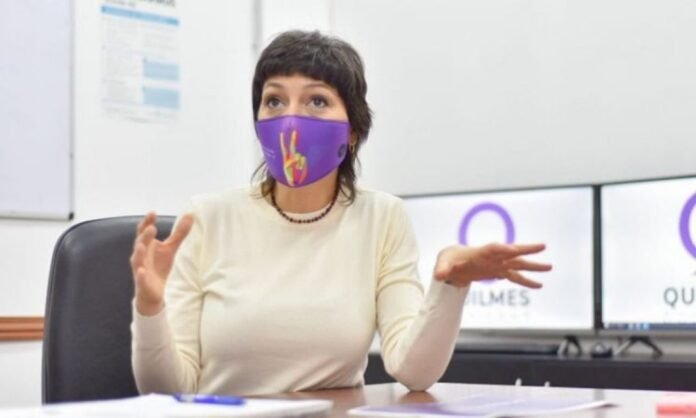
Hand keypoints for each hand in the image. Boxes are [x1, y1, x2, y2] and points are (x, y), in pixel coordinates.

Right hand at [130, 212, 193, 315]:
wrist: (153, 292)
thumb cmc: (159, 267)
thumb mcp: (170, 249)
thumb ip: (179, 233)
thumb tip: (190, 215)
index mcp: (146, 246)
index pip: (144, 232)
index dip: (147, 222)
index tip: (153, 213)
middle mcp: (141, 256)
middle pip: (140, 243)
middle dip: (144, 236)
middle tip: (151, 227)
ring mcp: (140, 270)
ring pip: (136, 260)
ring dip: (138, 253)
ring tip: (141, 245)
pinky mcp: (143, 283)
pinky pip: (140, 279)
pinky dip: (140, 275)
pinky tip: (142, 271)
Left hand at [433, 243, 550, 287]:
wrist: (454, 261)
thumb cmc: (449, 260)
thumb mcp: (443, 263)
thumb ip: (443, 269)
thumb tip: (438, 276)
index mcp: (480, 252)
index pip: (494, 248)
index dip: (503, 249)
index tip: (514, 250)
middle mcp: (493, 256)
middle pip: (512, 251)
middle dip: (526, 249)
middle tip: (543, 246)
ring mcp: (498, 264)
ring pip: (518, 263)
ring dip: (533, 266)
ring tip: (550, 267)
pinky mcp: (499, 272)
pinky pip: (516, 276)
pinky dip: (527, 281)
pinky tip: (539, 285)